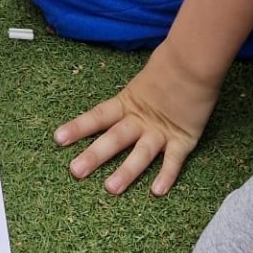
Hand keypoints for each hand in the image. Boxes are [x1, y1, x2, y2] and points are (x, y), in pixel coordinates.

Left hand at [53, 39, 220, 194]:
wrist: (195, 62)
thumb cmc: (170, 68)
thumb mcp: (143, 82)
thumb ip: (131, 98)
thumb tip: (116, 106)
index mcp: (128, 104)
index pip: (98, 116)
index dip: (78, 127)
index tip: (58, 139)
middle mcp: (140, 120)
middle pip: (114, 138)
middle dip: (94, 155)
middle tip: (75, 171)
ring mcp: (161, 131)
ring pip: (141, 153)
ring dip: (126, 171)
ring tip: (111, 188)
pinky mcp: (184, 139)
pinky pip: (174, 160)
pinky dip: (167, 175)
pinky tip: (157, 191)